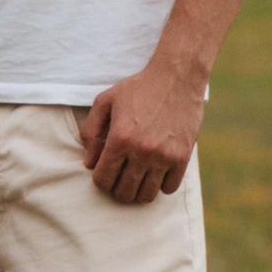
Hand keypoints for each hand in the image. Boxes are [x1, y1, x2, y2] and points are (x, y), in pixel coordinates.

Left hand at [79, 60, 203, 203]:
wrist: (177, 76)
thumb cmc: (138, 88)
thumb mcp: (105, 101)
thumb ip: (91, 132)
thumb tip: (89, 163)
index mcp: (120, 138)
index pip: (103, 179)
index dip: (100, 179)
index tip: (105, 170)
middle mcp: (142, 151)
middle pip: (123, 192)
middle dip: (117, 188)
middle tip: (120, 175)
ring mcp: (164, 156)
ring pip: (146, 195)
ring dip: (138, 190)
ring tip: (137, 177)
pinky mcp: (183, 157)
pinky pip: (169, 189)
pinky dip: (160, 185)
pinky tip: (156, 172)